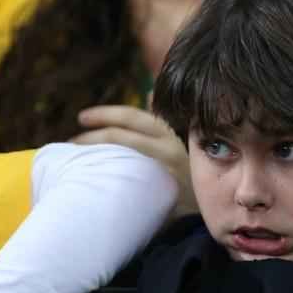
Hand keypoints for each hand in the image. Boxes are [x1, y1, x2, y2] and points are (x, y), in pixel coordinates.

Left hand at [72, 105, 196, 216]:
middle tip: (70, 142)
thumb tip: (148, 93)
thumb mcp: (186, 137)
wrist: (222, 199)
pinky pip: (127, 187)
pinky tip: (91, 183)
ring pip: (121, 161)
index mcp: (170, 133)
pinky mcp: (163, 197)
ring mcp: (165, 174)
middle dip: (91, 138)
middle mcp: (168, 150)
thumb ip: (164, 119)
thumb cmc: (197, 167)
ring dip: (94, 158)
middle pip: (121, 137)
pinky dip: (106, 181)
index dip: (105, 114)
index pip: (131, 116)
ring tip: (73, 162)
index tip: (82, 117)